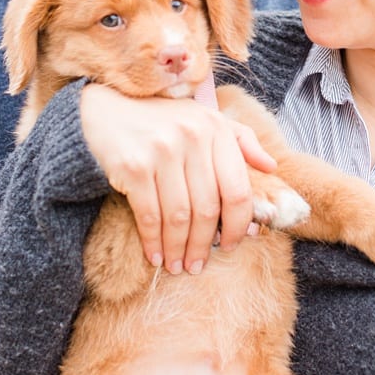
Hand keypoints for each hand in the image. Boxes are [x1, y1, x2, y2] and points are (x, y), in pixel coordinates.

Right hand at [79, 83, 275, 275]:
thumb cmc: (159, 120)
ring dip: (179, 248)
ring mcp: (161, 151)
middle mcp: (191, 137)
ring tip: (177, 265)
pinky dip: (154, 241)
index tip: (230, 246)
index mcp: (215, 129)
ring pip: (179, 216)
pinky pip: (149, 215)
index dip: (238, 226)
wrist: (102, 109)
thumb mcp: (203, 119)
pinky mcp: (133, 166)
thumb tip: (271, 167)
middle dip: (203, 244)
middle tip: (197, 264)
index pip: (238, 191)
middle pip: (208, 209)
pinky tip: (155, 255)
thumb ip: (240, 139)